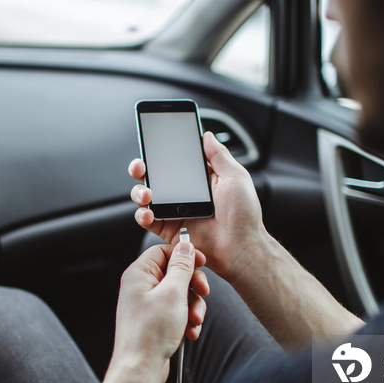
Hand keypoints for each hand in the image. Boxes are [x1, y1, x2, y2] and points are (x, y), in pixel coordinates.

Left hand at [113, 242, 208, 382]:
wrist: (140, 369)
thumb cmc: (151, 332)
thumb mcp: (173, 293)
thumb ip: (181, 266)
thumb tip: (185, 246)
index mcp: (139, 274)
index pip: (163, 251)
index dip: (185, 255)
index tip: (202, 263)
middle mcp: (140, 287)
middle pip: (174, 273)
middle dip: (193, 286)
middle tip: (203, 293)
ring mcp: (147, 305)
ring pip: (179, 294)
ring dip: (193, 306)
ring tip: (194, 321)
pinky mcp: (154, 321)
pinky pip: (176, 312)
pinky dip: (186, 320)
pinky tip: (190, 332)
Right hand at [129, 131, 265, 280]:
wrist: (241, 247)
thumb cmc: (244, 215)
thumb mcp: (235, 177)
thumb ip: (219, 155)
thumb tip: (206, 135)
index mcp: (199, 179)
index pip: (174, 161)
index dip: (160, 153)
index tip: (151, 144)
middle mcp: (184, 194)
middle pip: (154, 177)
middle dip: (141, 169)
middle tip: (140, 167)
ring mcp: (175, 211)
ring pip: (146, 197)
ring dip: (139, 192)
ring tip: (147, 194)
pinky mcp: (169, 230)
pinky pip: (148, 220)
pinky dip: (143, 215)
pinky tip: (148, 212)